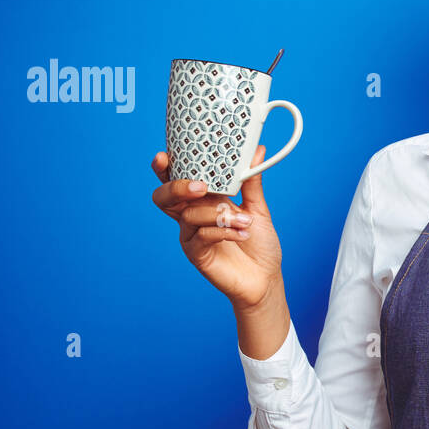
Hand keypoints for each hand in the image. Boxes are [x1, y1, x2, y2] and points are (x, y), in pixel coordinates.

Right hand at [150, 145, 284, 310]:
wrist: (265, 277)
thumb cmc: (258, 243)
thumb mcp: (257, 208)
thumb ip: (251, 181)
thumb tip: (256, 150)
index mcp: (202, 201)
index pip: (175, 180)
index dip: (164, 168)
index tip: (164, 156)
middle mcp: (191, 216)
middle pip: (164, 197)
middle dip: (176, 187)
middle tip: (201, 187)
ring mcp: (191, 235)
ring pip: (188, 215)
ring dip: (218, 214)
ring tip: (245, 220)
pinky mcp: (196, 254)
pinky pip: (201, 235)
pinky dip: (223, 230)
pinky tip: (242, 232)